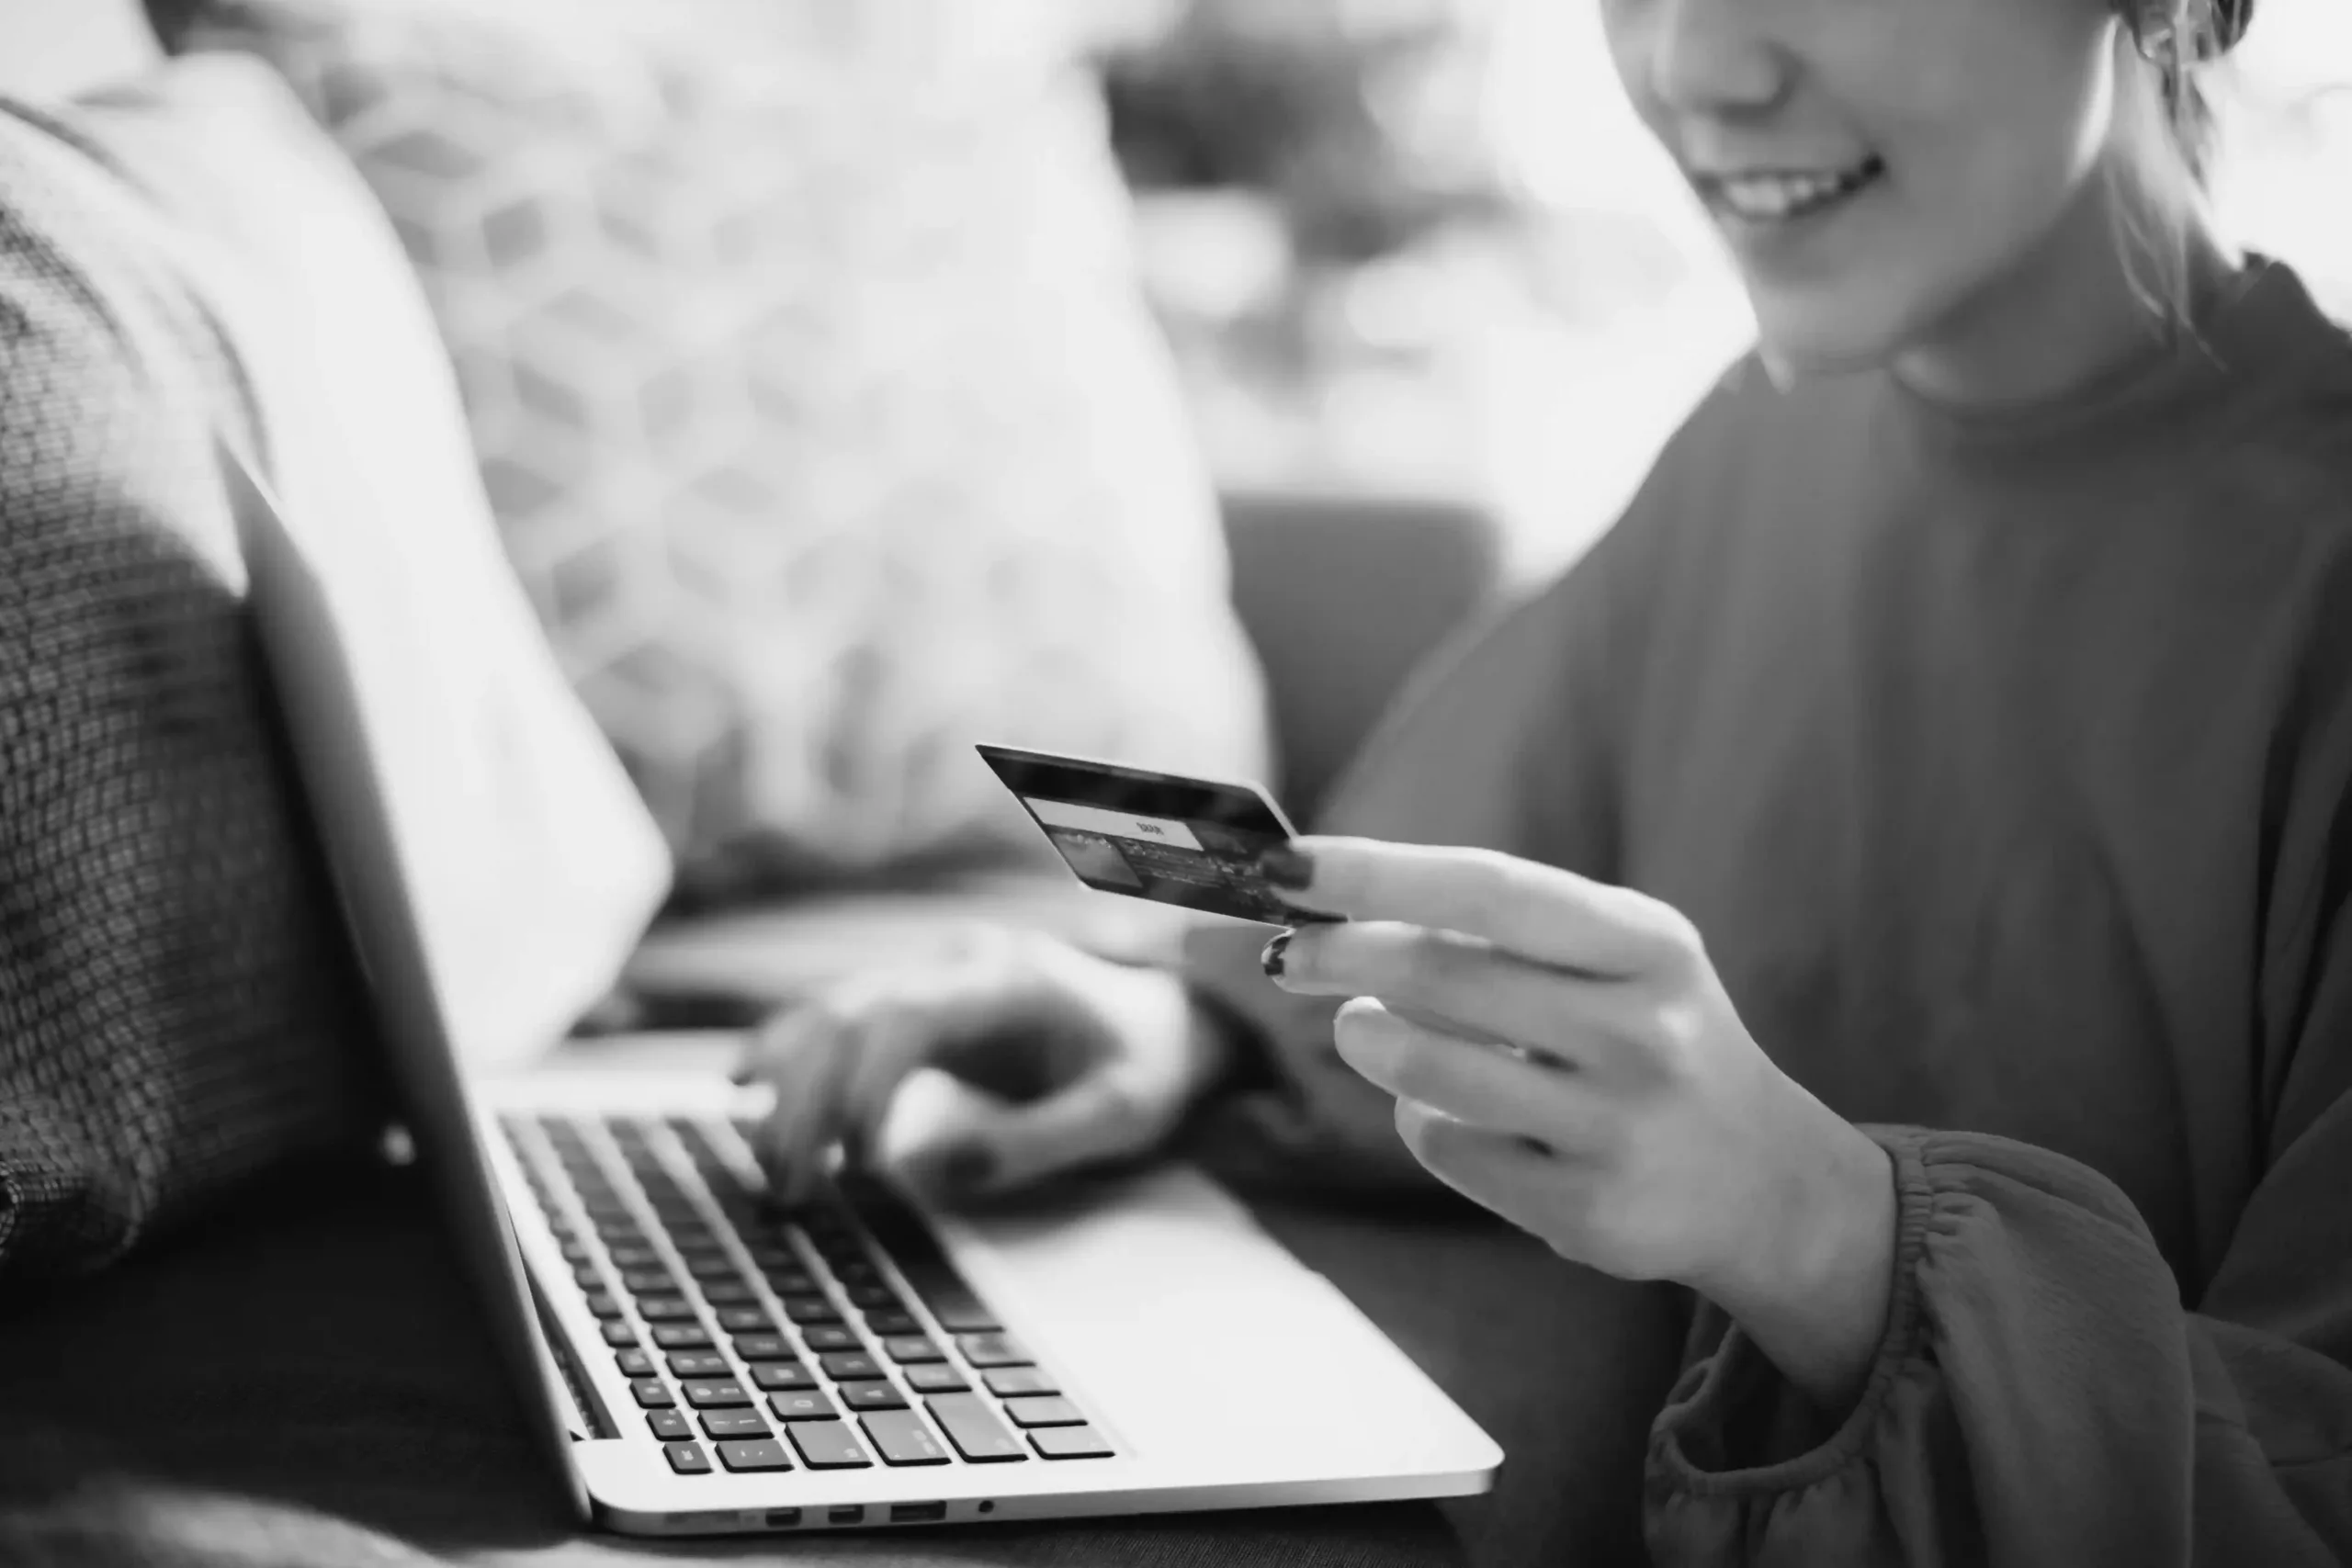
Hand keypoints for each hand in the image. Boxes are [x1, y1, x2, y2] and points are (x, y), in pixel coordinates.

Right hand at [731, 928, 1229, 1206]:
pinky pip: (839, 1021)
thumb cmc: (1150, 1068)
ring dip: (787, 1082)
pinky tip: (744, 1088)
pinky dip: (791, 1056)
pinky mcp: (921, 1004)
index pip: (906, 1015)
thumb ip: (1037, 1141)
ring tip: (767, 1163)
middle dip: (807, 1099)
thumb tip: (933, 1173)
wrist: (1170, 1021)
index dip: (863, 1085)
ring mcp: (935, 977)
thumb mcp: (1120, 1114)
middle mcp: (960, 965)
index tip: (856, 1163)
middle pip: (851, 1012)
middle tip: (788, 1187)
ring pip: (832, 1010)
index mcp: (1011, 981)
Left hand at [1258, 837, 1897, 1410]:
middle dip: (1341, 956)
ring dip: (1366, 1039)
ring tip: (1362, 1029)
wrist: (1761, 1180)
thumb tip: (1334, 907)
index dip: (1380, 872)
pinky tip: (1450, 1110)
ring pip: (1426, 1069)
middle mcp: (1644, 1031)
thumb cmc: (1649, 1037)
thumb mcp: (1616, 960)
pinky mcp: (1587, 1211)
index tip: (1291, 865)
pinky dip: (1421, 1118)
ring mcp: (1618, 1127)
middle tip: (1293, 955)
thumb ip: (1499, 930)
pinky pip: (1447, 1146)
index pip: (1492, 889)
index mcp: (1649, 945)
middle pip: (1442, 973)